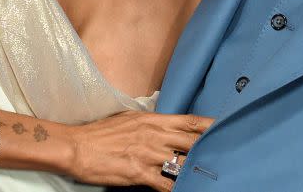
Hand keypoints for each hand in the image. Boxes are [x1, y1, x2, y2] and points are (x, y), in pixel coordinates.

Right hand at [65, 111, 212, 190]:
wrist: (77, 147)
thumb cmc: (101, 132)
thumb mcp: (129, 118)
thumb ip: (150, 122)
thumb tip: (164, 125)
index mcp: (153, 120)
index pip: (189, 121)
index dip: (209, 125)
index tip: (224, 127)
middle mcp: (155, 135)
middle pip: (192, 142)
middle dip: (209, 148)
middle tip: (226, 153)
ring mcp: (148, 155)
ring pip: (182, 164)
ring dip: (195, 170)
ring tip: (209, 174)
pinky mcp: (139, 173)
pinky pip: (165, 184)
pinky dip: (177, 189)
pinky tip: (187, 191)